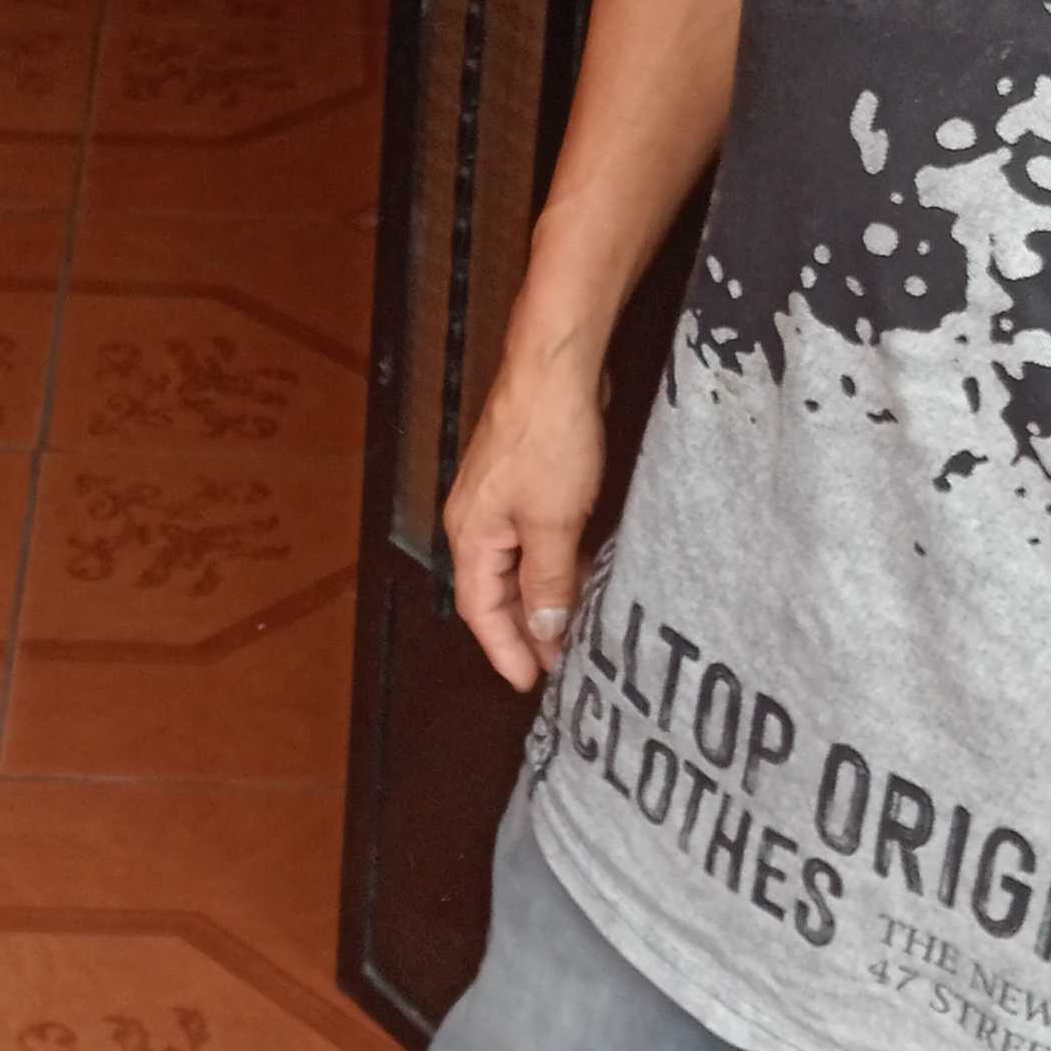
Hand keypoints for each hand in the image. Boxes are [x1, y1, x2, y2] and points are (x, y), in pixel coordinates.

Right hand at [443, 334, 607, 691]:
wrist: (556, 366)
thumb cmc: (547, 438)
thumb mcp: (554, 522)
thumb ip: (549, 580)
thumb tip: (543, 631)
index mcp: (471, 534)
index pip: (480, 610)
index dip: (504, 650)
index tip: (528, 684)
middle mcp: (476, 520)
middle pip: (495, 591)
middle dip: (524, 631)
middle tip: (559, 666)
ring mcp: (499, 498)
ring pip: (516, 566)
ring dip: (541, 599)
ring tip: (572, 631)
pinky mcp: (524, 480)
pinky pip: (532, 539)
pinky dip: (552, 565)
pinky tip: (579, 577)